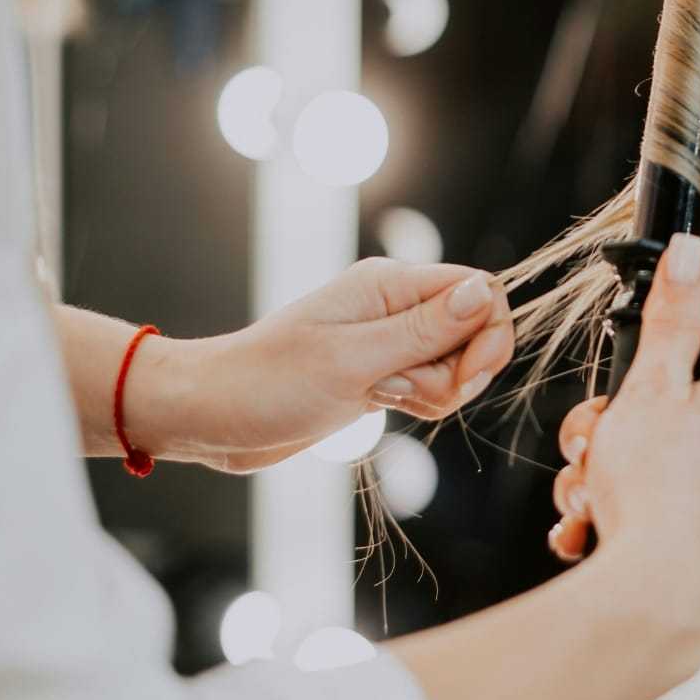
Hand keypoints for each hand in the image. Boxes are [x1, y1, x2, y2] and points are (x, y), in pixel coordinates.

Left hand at [127, 258, 512, 471]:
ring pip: (454, 363)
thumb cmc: (268, 383)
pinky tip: (376, 406)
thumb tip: (483, 295)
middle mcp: (396, 306)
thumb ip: (424, 331)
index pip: (478, 290)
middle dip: (458, 372)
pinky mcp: (381, 373)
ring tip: (379, 398)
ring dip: (434, 393)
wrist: (212, 415)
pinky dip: (419, 402)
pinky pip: (430, 384)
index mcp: (391, 284)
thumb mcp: (353, 360)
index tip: (465, 377)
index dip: (488, 334)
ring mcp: (389, 341)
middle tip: (406, 393)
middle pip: (473, 331)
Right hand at [546, 235, 699, 642]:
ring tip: (588, 497)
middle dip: (610, 431)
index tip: (629, 387)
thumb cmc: (658, 488)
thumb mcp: (651, 381)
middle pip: (664, 414)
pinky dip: (611, 517)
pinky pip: (647, 513)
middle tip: (593, 447)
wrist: (658, 594)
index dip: (659, 369)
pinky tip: (590, 530)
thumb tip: (690, 252)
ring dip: (600, 477)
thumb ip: (671, 316)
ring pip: (645, 465)